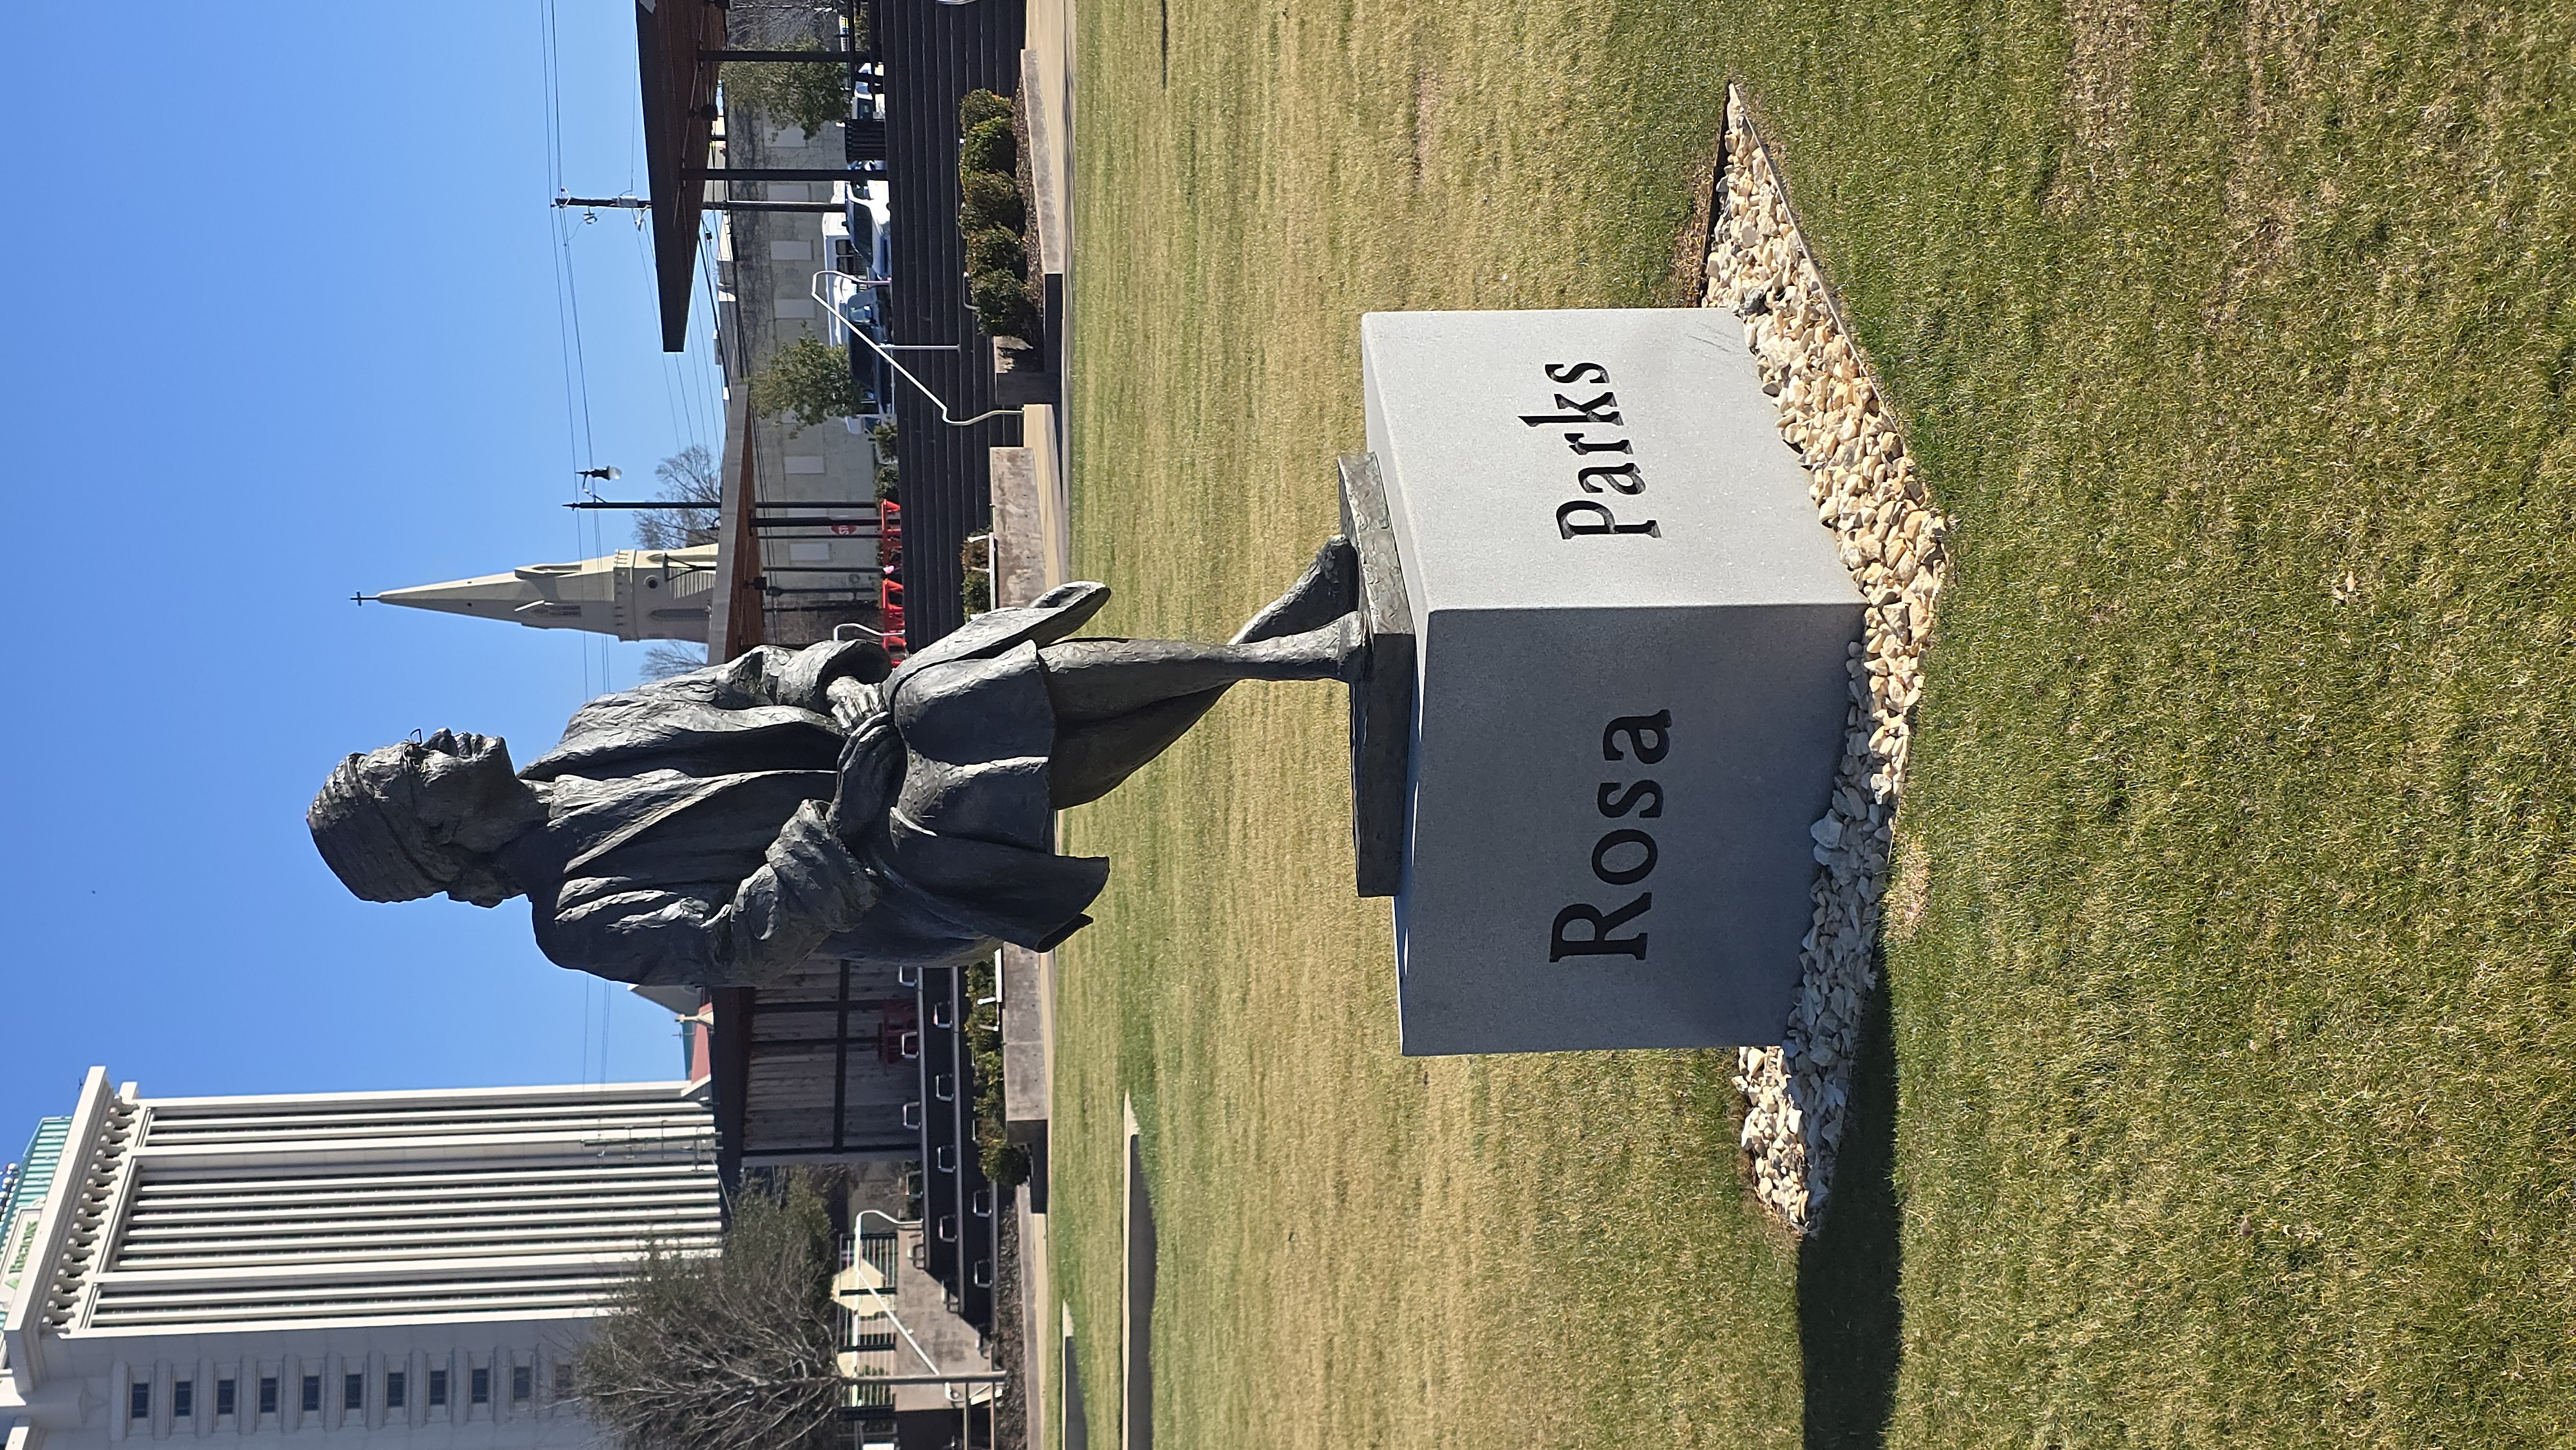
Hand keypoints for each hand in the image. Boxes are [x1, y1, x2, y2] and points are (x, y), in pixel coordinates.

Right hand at [828, 708, 902, 842]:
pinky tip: (900, 751)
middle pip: (865, 738)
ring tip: (900, 733)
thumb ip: (867, 758)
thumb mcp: (857, 772)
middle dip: (881, 727)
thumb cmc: (857, 793)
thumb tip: (887, 740)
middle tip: (896, 720)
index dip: (871, 723)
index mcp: (844, 759)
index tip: (886, 714)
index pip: (857, 734)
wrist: (848, 819)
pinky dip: (891, 755)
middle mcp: (848, 764)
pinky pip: (881, 766)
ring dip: (888, 739)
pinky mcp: (868, 786)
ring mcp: (858, 775)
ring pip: (873, 750)